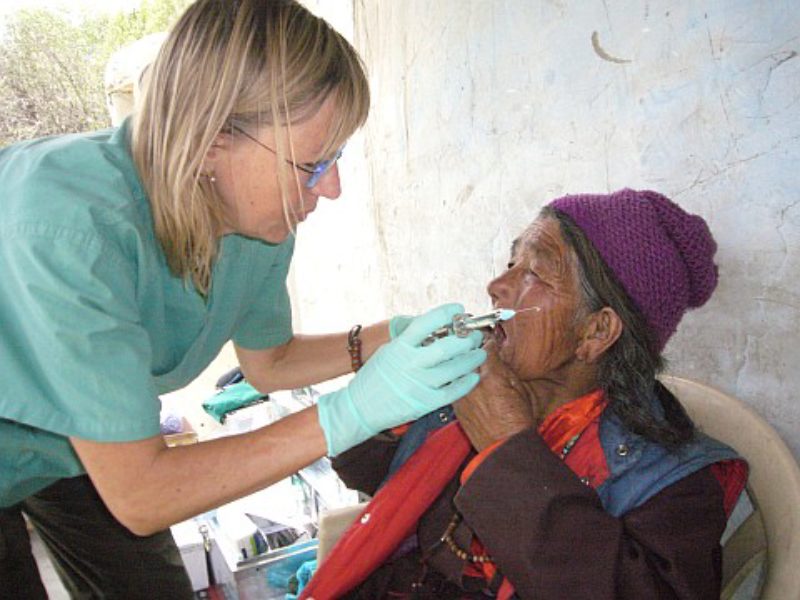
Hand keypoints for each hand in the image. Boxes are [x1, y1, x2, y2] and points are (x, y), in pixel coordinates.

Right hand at [317, 303, 486, 455]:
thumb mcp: (388, 351)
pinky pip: (453, 391)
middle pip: (447, 347)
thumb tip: (438, 329)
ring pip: (454, 369)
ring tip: (480, 353)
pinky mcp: (425, 403)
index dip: (446, 313)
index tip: (458, 309)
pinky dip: (466, 382)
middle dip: (467, 339)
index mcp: (399, 347)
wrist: (360, 408)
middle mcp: (410, 364)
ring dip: (472, 359)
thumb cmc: (375, 377)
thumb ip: (411, 341)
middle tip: (475, 335)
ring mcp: (419, 384)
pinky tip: (473, 375)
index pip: (426, 323)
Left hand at [453, 340, 534, 451]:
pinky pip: (452, 385)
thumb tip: (496, 356)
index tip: (487, 338)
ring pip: (454, 368)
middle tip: (471, 339)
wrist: (504, 448)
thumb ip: (504, 370)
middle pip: (465, 355)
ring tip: (461, 353)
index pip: (484, 348)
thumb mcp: (519, 390)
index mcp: (492, 377)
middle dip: (468, 346)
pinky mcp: (455, 406)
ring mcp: (461, 395)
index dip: (486, 340)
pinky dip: (454, 377)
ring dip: (457, 359)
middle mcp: (472, 384)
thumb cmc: (516, 422)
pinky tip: (459, 374)